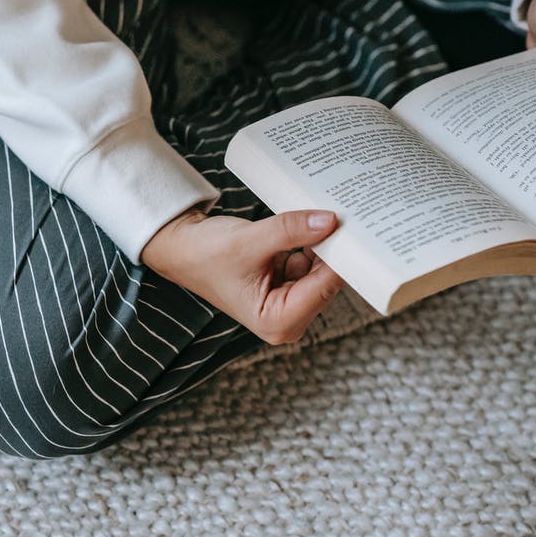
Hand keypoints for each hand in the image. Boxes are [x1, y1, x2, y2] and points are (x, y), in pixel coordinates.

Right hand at [141, 208, 344, 344]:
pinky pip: (311, 264)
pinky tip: (307, 226)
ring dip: (322, 245)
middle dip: (333, 251)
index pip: (325, 287)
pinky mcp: (286, 286)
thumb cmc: (204, 254)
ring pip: (323, 271)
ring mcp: (288, 304)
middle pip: (328, 282)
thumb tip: (331, 221)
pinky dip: (311, 245)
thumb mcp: (250, 240)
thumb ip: (292, 230)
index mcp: (277, 321)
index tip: (355, 227)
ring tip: (320, 216)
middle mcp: (286, 320)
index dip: (342, 256)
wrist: (180, 248)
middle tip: (343, 215)